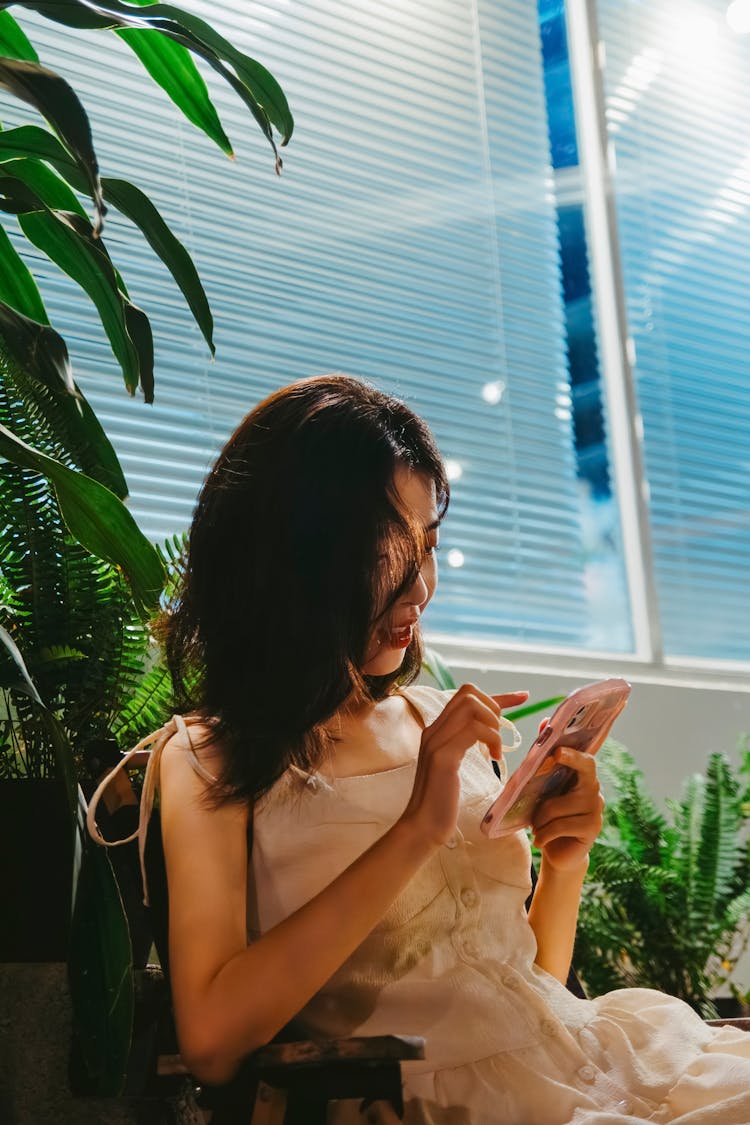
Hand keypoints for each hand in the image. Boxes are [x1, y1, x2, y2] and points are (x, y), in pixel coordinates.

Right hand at [399, 684, 528, 846]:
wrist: (423, 826)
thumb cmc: (442, 801)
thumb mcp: (454, 765)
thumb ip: (464, 744)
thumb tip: (488, 734)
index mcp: (436, 730)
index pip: (466, 695)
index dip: (499, 695)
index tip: (523, 697)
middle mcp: (433, 730)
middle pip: (468, 692)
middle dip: (493, 708)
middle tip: (499, 736)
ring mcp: (436, 741)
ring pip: (471, 706)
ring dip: (493, 724)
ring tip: (496, 749)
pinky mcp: (443, 756)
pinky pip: (474, 730)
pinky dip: (492, 739)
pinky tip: (495, 759)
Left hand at [530, 747, 603, 871]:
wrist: (558, 852)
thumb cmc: (549, 816)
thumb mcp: (543, 789)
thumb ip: (545, 758)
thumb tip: (545, 722)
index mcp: (582, 778)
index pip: (585, 761)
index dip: (573, 754)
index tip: (557, 749)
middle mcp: (594, 791)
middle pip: (583, 772)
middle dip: (568, 762)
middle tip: (551, 764)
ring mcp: (596, 810)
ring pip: (557, 806)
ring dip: (540, 818)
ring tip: (537, 826)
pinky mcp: (592, 829)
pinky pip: (558, 825)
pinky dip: (543, 833)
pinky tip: (541, 840)